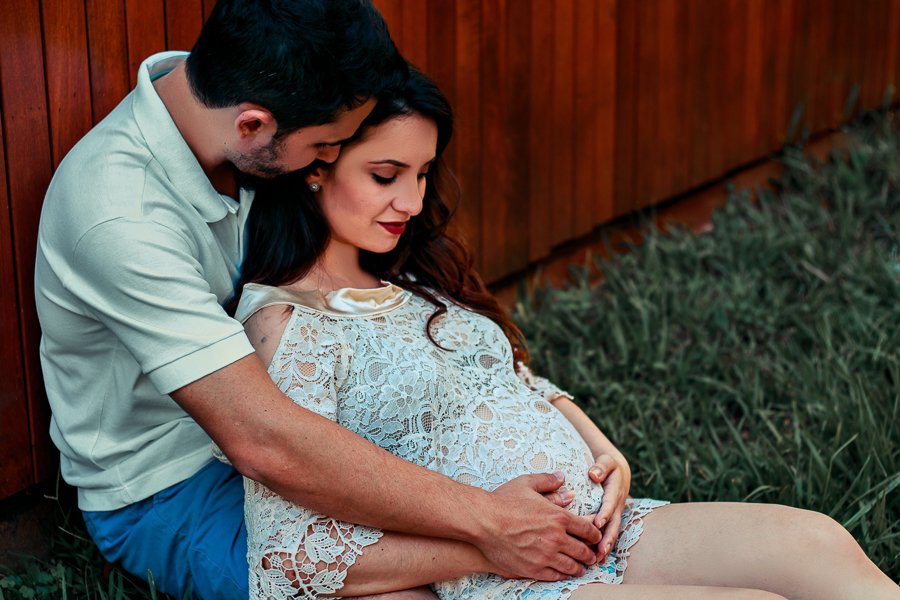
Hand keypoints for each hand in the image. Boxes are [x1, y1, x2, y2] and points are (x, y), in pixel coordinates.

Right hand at [476, 472, 600, 581]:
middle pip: (583, 550)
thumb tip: (562, 478)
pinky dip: (564, 576)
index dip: (595, 535)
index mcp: (559, 517)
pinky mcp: (533, 568)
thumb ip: (548, 481)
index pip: (588, 529)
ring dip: (580, 568)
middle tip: (593, 556)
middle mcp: (556, 538)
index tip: (596, 537)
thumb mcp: (527, 484)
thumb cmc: (503, 501)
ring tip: (581, 568)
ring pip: (572, 566)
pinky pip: (555, 576)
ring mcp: (546, 555)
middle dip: (590, 554)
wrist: (483, 521)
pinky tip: (565, 574)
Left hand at [588, 454, 630, 561]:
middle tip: (600, 550)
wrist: (618, 472)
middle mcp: (617, 505)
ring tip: (597, 559)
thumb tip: (593, 473)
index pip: (610, 504)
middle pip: (614, 524)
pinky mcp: (612, 520)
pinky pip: (609, 534)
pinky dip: (604, 546)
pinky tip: (597, 559)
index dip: (605, 514)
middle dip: (608, 537)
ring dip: (606, 546)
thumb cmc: (608, 465)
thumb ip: (602, 466)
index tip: (598, 523)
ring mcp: (616, 514)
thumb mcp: (607, 461)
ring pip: (612, 532)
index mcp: (615, 491)